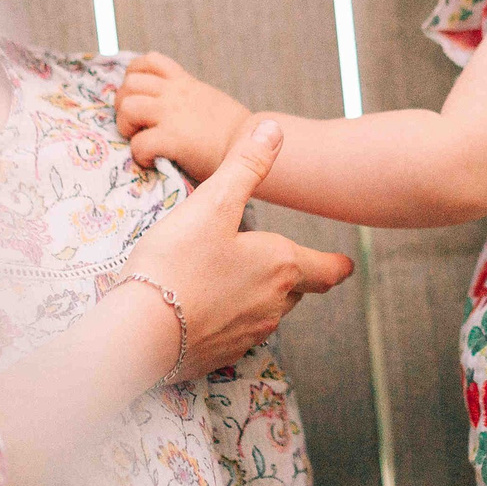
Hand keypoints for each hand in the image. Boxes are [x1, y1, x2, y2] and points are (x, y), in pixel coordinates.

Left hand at [117, 52, 250, 182]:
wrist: (252, 147)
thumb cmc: (234, 133)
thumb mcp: (209, 101)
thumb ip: (186, 98)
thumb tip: (167, 105)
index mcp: (184, 83)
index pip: (149, 62)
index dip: (134, 77)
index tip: (138, 96)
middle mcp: (175, 93)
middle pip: (130, 84)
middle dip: (124, 104)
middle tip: (135, 125)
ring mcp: (172, 114)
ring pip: (128, 107)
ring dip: (126, 126)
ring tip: (140, 139)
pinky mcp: (172, 139)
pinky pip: (139, 143)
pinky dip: (139, 154)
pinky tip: (151, 161)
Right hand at [120, 118, 350, 379]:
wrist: (140, 330)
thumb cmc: (177, 262)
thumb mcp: (212, 203)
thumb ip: (246, 165)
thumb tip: (274, 129)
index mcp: (281, 267)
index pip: (327, 270)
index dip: (337, 265)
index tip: (346, 264)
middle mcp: (274, 305)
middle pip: (297, 290)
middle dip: (292, 275)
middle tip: (278, 260)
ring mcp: (249, 334)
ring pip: (268, 313)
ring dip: (260, 296)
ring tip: (235, 279)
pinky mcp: (221, 356)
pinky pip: (238, 334)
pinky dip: (230, 320)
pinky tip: (206, 309)